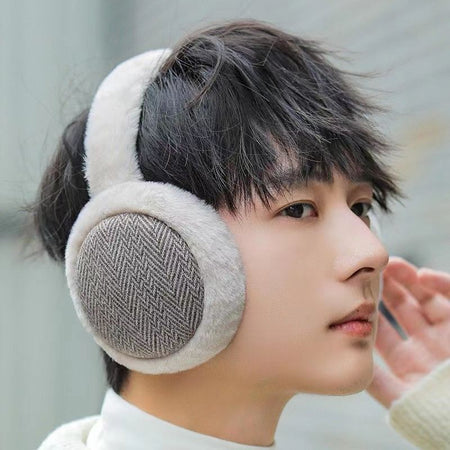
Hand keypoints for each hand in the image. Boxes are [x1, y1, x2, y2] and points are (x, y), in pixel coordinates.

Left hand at [366, 256, 449, 408]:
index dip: (369, 310)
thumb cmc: (440, 417)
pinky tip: (423, 275)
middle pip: (403, 309)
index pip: (383, 330)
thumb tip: (345, 357)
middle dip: (386, 288)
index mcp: (408, 363)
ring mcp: (447, 336)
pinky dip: (441, 284)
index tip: (352, 292)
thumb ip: (376, 381)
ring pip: (425, 299)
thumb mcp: (403, 399)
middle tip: (369, 271)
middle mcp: (427, 346)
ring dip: (409, 279)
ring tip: (391, 264)